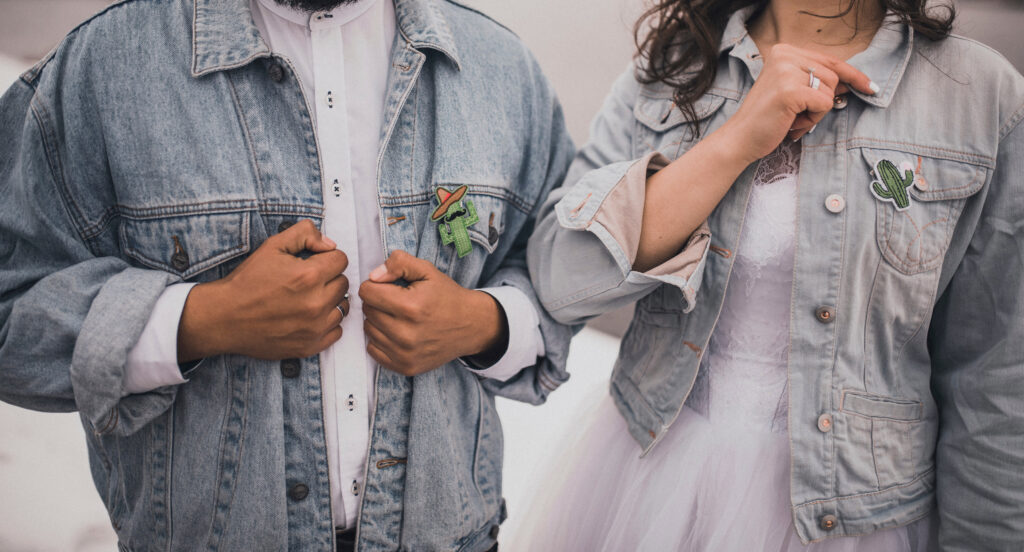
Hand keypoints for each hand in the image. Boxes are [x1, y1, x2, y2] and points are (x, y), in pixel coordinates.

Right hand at [177, 220, 350, 360]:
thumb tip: (329, 244)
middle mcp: (317, 303)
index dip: (326, 258)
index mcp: (309, 276)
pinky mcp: (311, 346)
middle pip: (343, 283)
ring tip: (306, 299)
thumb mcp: (272, 246)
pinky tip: (308, 317)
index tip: (312, 263)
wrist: (224, 317)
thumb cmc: (247, 282)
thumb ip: (305, 234)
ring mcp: (315, 327)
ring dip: (330, 301)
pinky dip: (326, 324)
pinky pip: (336, 331)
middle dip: (328, 278)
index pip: (341, 260)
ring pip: (342, 307)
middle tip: (306, 282)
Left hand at [358, 250, 506, 376]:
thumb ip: (399, 263)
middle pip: (367, 311)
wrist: (471, 325)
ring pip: (368, 330)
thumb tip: (373, 276)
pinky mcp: (405, 366)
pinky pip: (373, 350)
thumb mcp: (427, 270)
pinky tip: (398, 332)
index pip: (367, 292)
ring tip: (400, 317)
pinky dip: (381, 340)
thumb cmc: (447, 296)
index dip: (376, 285)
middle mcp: (405, 333)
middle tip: (398, 302)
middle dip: (378, 302)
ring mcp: (405, 353)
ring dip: (379, 321)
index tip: (390, 287)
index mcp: (410, 307)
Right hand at [718, 43, 876, 163]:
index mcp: (784, 51)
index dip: (852, 75)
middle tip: (798, 115)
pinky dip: (813, 118)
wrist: (741, 139)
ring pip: (830, 90)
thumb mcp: (793, 92)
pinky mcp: (790, 90)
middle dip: (823, 101)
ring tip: (792, 119)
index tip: (870, 87)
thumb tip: (853, 81)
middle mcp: (784, 55)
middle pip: (833, 75)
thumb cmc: (768, 119)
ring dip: (817, 111)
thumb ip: (818, 81)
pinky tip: (792, 123)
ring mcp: (786, 71)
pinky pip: (824, 103)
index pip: (828, 60)